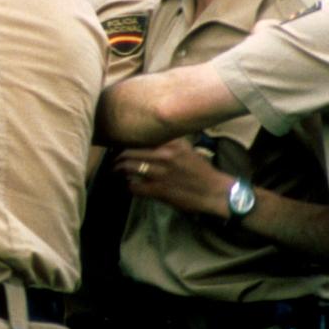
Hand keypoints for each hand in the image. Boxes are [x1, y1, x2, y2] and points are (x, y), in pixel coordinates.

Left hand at [115, 138, 230, 217]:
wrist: (214, 192)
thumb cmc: (200, 170)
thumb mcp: (186, 149)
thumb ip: (168, 143)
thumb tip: (147, 141)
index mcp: (171, 142)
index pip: (140, 137)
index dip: (126, 141)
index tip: (120, 145)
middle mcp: (164, 154)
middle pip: (129, 151)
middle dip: (118, 157)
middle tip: (114, 160)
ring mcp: (160, 173)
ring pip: (128, 168)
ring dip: (118, 170)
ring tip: (115, 171)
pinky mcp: (158, 190)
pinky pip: (134, 186)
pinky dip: (128, 186)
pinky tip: (128, 185)